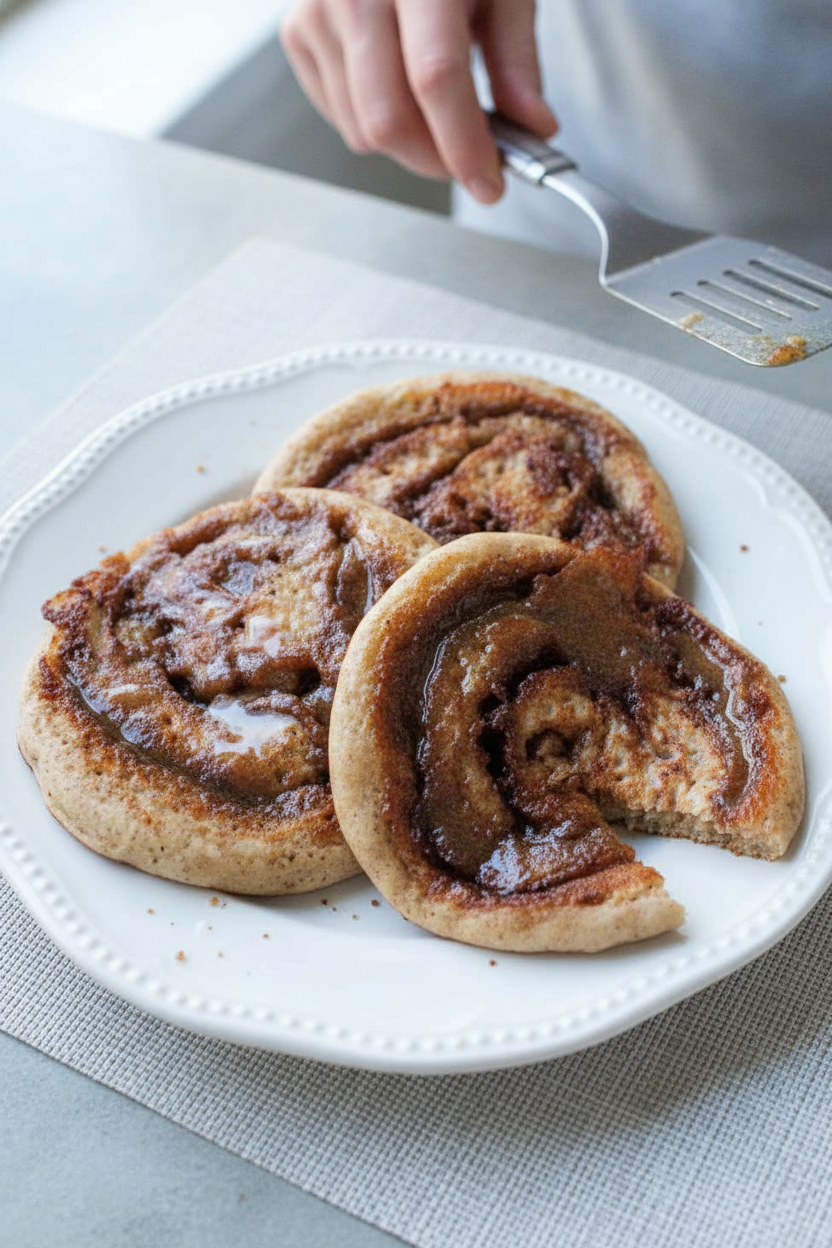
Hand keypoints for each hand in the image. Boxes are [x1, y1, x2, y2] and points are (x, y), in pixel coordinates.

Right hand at [280, 0, 556, 202]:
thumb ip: (518, 61)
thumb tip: (532, 129)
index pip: (436, 78)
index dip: (464, 145)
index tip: (490, 182)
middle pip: (388, 118)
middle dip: (435, 159)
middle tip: (470, 159)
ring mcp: (317, 11)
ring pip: (361, 129)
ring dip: (409, 145)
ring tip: (439, 114)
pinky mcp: (298, 32)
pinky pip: (339, 115)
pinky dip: (375, 124)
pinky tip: (399, 91)